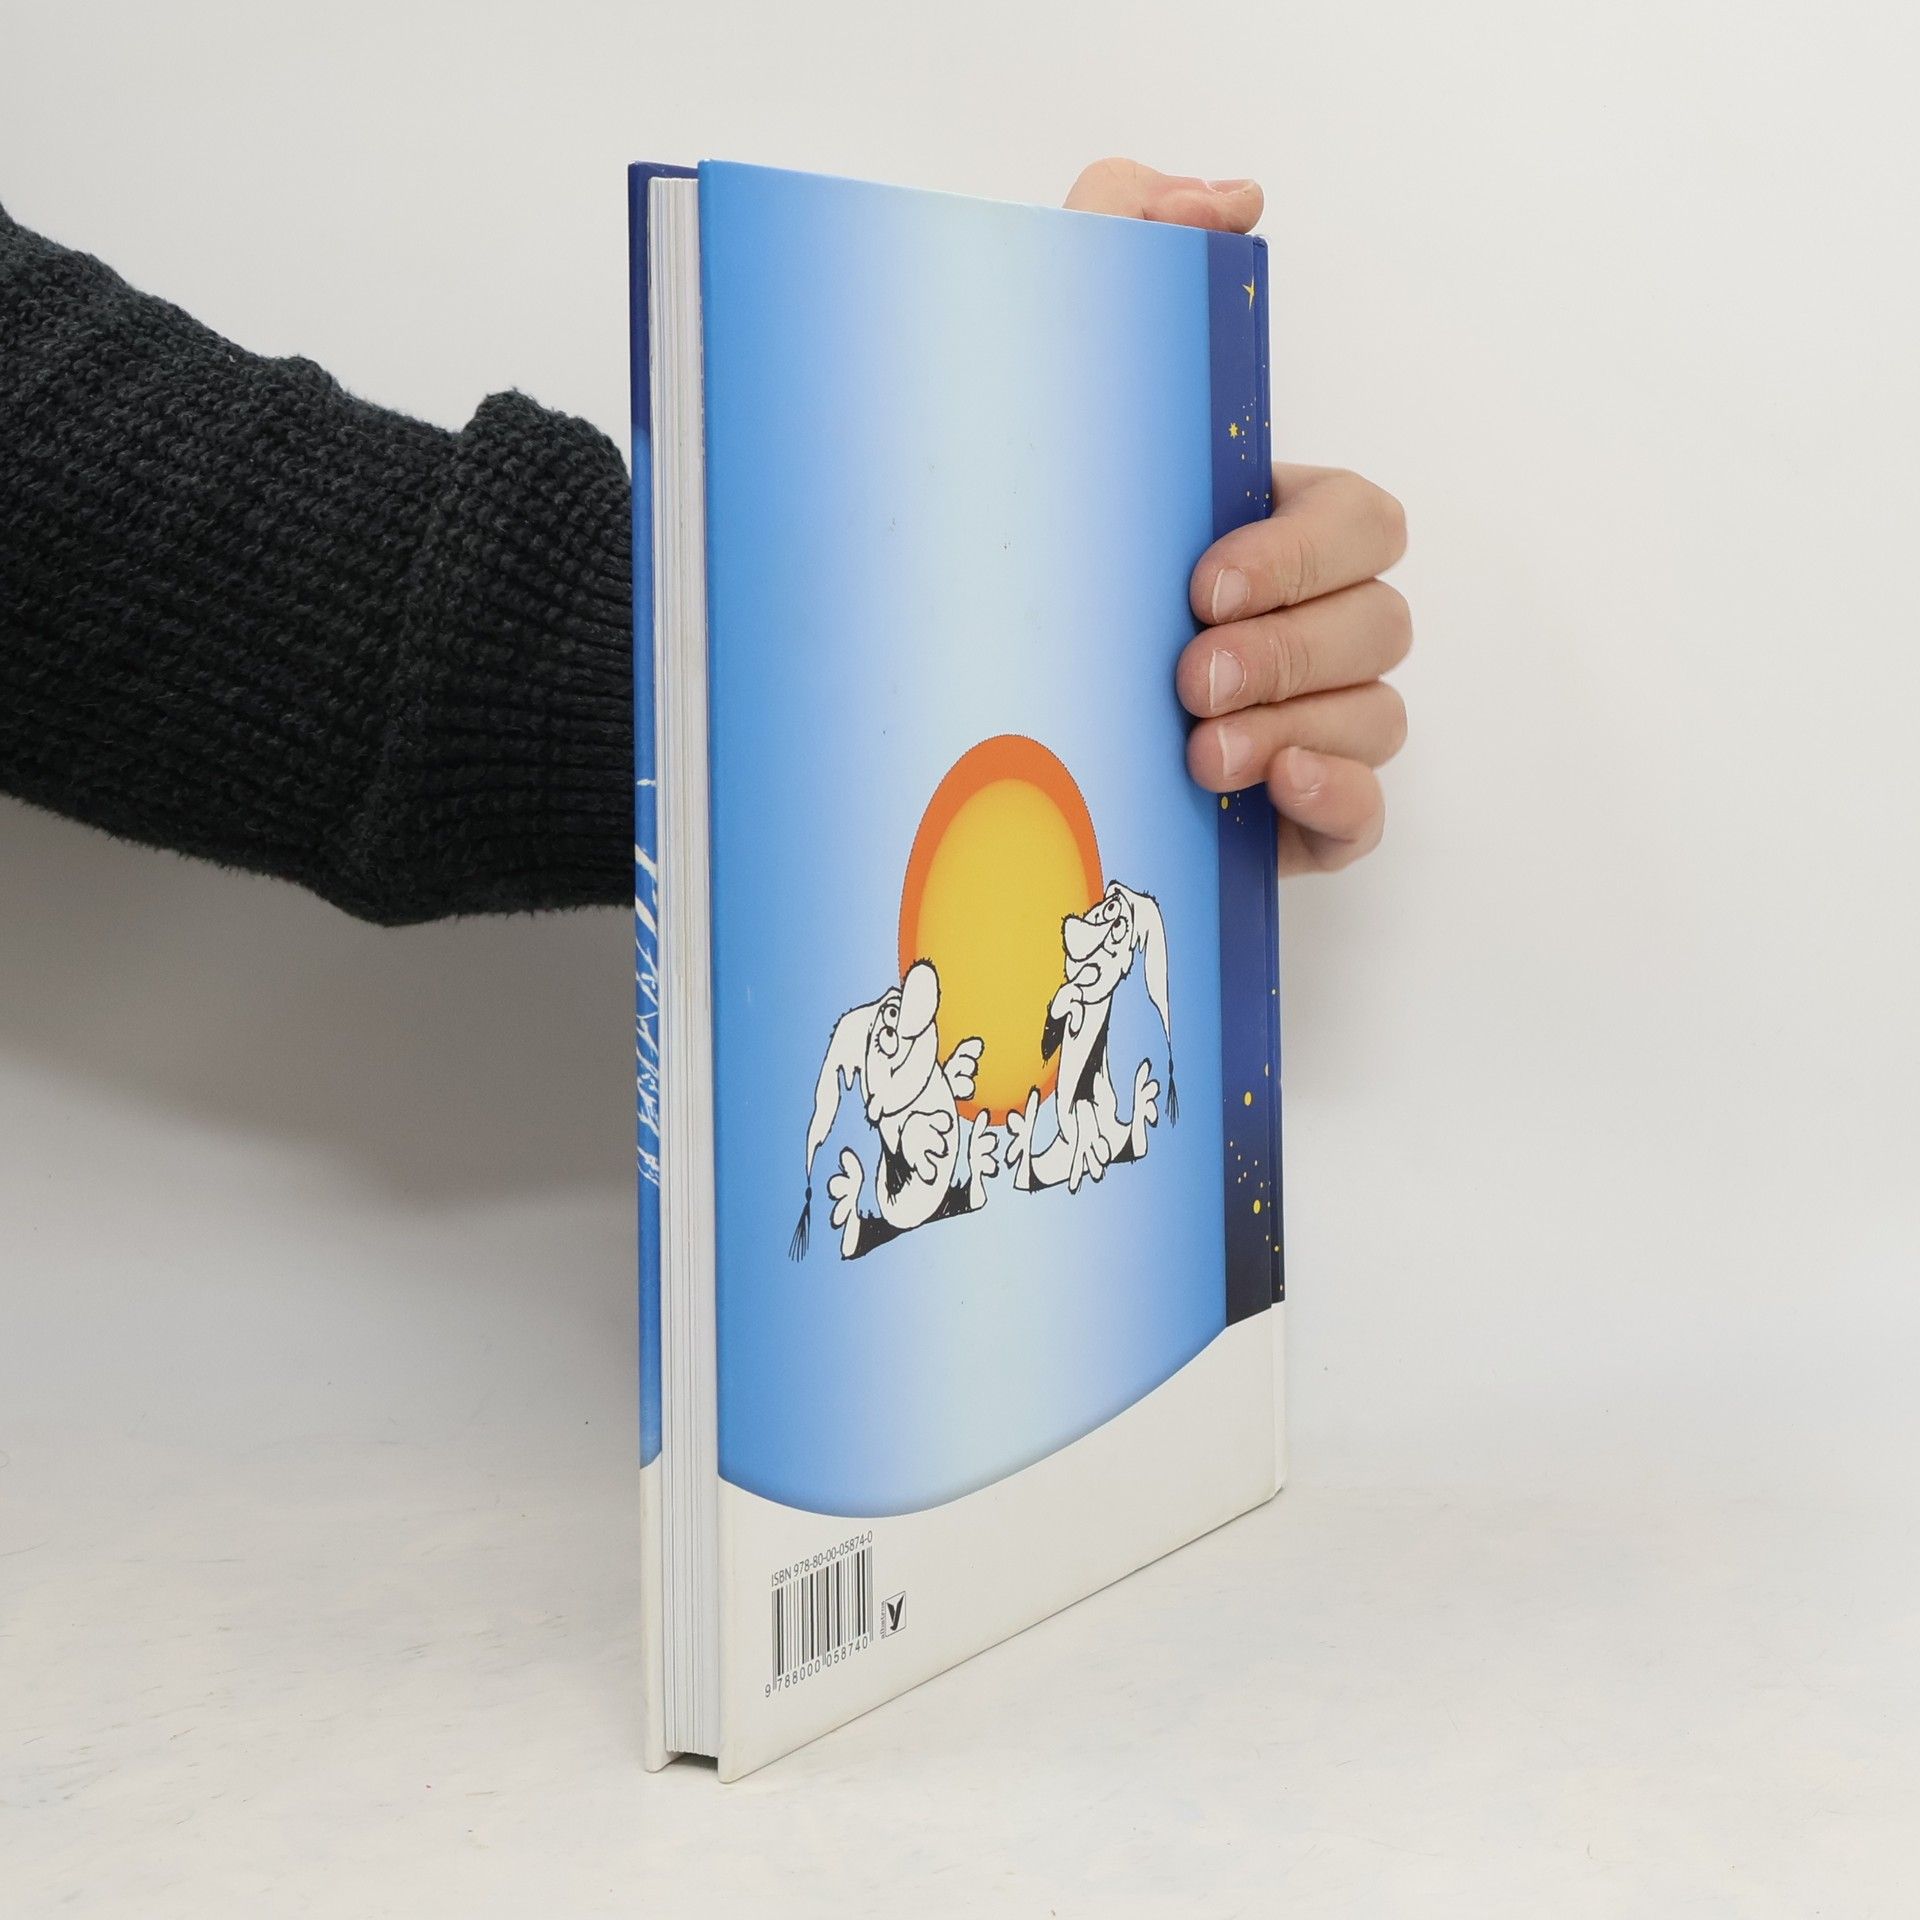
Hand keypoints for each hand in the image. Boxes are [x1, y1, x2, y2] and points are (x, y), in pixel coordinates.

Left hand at [1065, 160, 1411, 875]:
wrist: (963, 707)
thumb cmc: (1029, 547)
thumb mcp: (1048, 379)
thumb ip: (1121, 242)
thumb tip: (1229, 197)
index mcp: (1269, 531)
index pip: (1358, 521)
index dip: (1300, 550)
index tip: (1200, 582)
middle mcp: (1305, 623)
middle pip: (1381, 621)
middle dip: (1290, 650)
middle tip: (1187, 675)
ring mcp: (1309, 720)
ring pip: (1379, 714)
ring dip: (1296, 727)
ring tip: (1196, 751)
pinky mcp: (1295, 814)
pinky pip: (1366, 813)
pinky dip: (1336, 802)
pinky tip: (1273, 794)